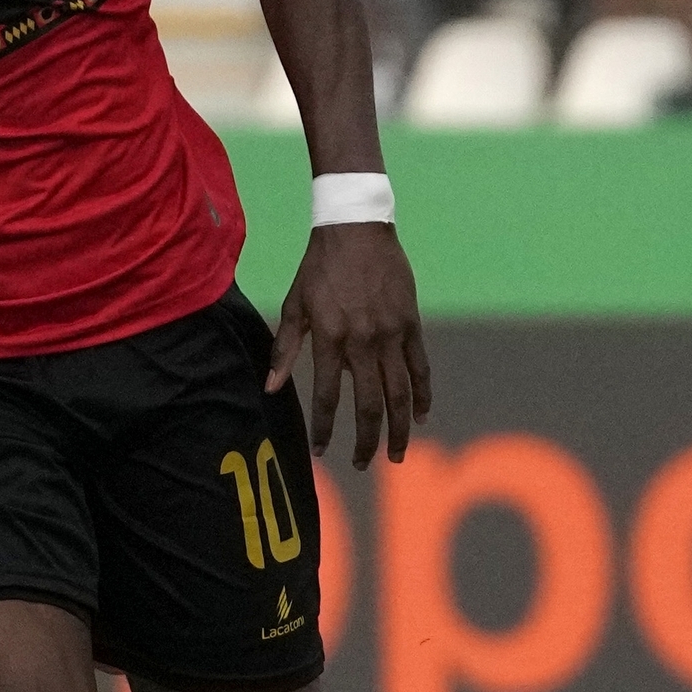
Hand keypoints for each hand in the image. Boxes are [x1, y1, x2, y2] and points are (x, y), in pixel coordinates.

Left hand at [272, 223, 431, 468]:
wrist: (356, 228)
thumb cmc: (318, 267)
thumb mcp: (295, 305)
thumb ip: (284, 349)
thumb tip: (269, 389)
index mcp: (330, 338)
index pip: (327, 396)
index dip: (324, 428)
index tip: (322, 452)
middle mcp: (362, 341)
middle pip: (368, 404)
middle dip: (365, 440)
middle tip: (361, 464)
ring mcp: (391, 334)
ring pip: (399, 393)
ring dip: (398, 428)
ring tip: (396, 454)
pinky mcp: (411, 324)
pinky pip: (420, 368)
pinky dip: (422, 394)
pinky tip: (420, 416)